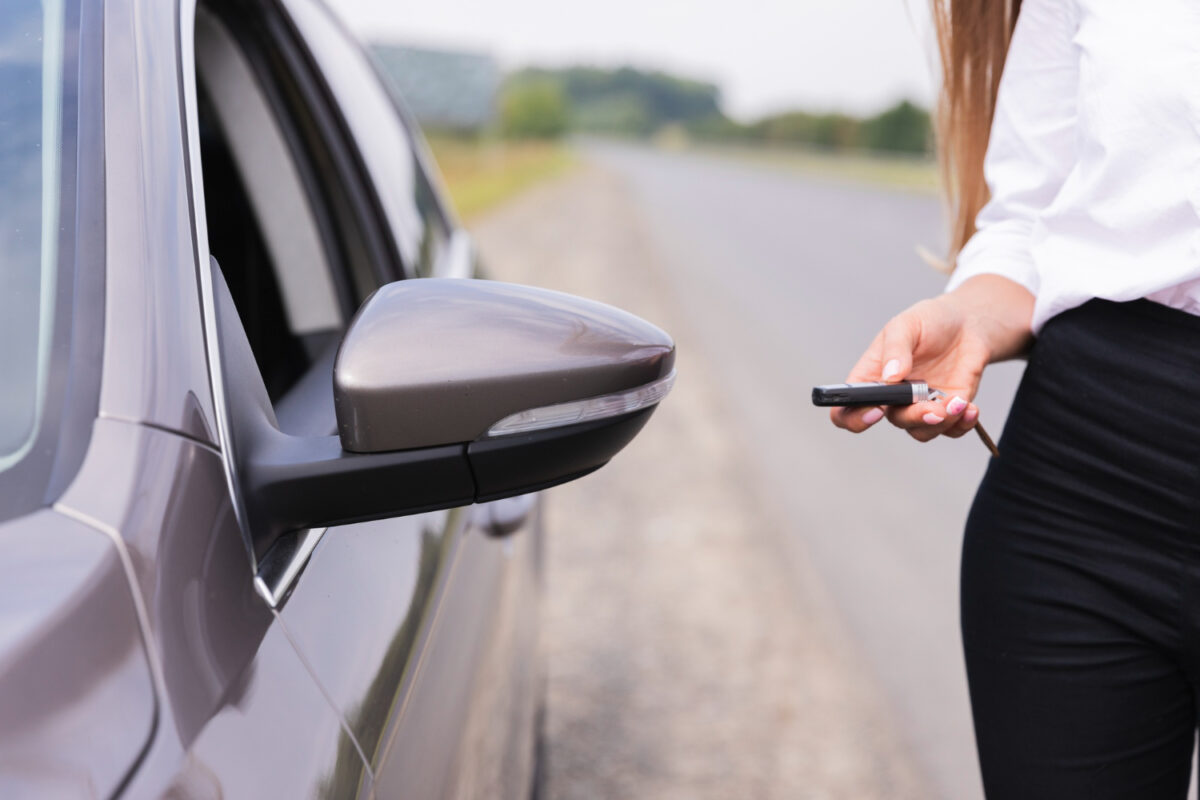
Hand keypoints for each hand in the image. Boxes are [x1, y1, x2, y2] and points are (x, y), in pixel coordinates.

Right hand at [830, 275, 1033, 442]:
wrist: (968, 323)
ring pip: (922, 431)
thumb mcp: (906, 325)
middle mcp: (893, 398)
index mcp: (871, 378)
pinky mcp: (949, 410)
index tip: (876, 410)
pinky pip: (952, 430)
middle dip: (913, 418)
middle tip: (933, 409)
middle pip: (893, 421)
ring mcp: (921, 406)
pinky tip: (971, 408)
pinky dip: (963, 424)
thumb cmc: (929, 321)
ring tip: (959, 403)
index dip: (854, 418)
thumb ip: (896, 349)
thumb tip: (890, 377)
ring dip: (942, 423)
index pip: (846, 410)